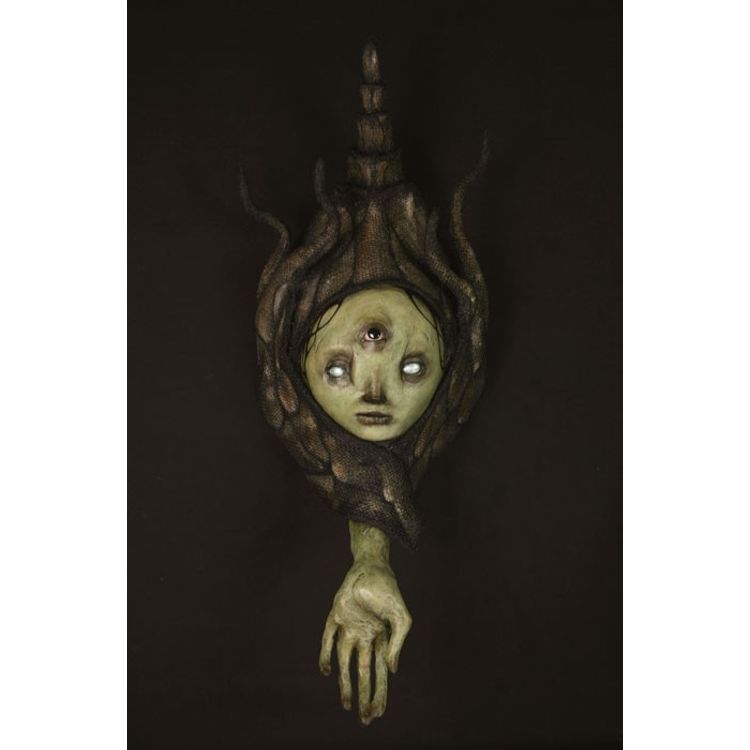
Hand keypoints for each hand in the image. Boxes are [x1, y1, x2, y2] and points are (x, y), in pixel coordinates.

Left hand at [318, 523, 411, 724]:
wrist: (372, 565)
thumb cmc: (388, 590)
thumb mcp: (401, 618)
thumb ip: (397, 644)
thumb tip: (392, 670)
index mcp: (381, 639)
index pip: (380, 672)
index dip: (380, 693)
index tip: (378, 713)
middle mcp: (364, 636)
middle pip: (364, 672)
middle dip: (365, 696)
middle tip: (364, 719)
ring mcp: (349, 627)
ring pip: (345, 661)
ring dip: (345, 683)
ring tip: (346, 705)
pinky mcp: (335, 616)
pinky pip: (328, 638)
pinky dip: (326, 654)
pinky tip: (326, 671)